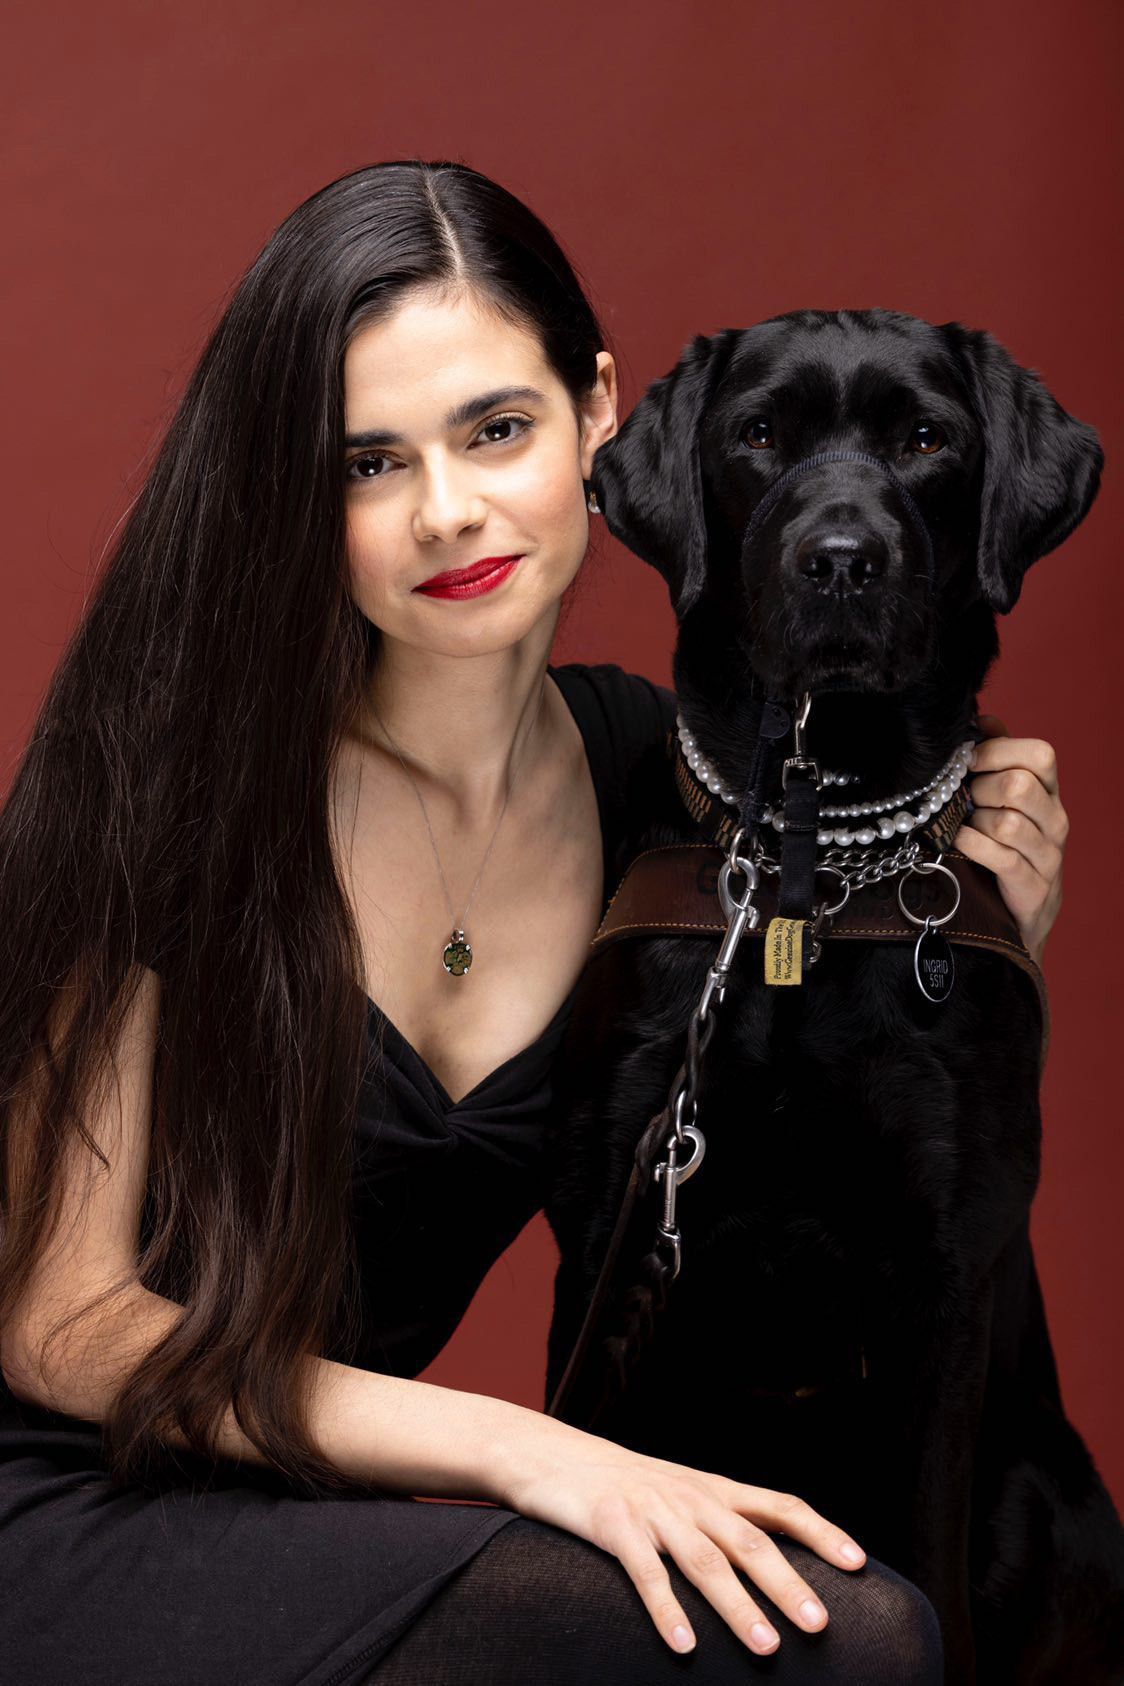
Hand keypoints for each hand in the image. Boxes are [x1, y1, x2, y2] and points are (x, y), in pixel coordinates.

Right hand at [502, 1425, 866, 1656]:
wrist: (553, 1456)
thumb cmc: (625, 1487)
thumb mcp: (681, 1495)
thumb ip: (721, 1524)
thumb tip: (773, 1567)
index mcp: (713, 1490)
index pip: (779, 1505)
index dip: (820, 1532)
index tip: (858, 1563)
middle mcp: (690, 1498)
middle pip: (748, 1541)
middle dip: (787, 1584)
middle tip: (819, 1625)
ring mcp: (652, 1511)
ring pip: (703, 1561)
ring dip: (737, 1607)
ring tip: (766, 1648)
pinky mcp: (612, 1525)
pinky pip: (644, 1572)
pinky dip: (667, 1610)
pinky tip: (684, 1645)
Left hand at [952, 713, 1067, 966]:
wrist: (1023, 913)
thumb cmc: (1008, 846)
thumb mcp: (1006, 800)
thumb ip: (998, 758)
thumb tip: (983, 718)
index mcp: (1050, 793)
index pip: (1040, 754)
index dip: (998, 751)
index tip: (968, 762)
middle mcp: (1055, 820)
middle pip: (1018, 786)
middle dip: (980, 790)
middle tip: (965, 801)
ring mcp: (1048, 855)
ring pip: (1006, 822)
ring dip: (974, 822)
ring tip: (964, 827)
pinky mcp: (1033, 887)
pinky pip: (1000, 857)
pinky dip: (971, 847)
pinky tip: (959, 844)